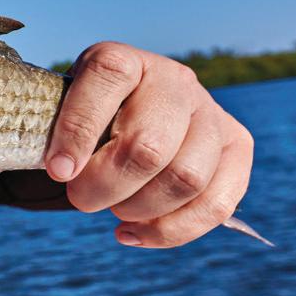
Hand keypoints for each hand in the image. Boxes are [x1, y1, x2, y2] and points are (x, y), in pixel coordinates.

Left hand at [44, 42, 253, 248]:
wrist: (126, 119)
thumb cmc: (85, 123)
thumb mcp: (61, 114)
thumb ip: (61, 133)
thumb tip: (66, 171)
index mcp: (125, 61)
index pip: (108, 78)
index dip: (78, 129)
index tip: (58, 171)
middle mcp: (174, 80)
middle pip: (149, 146)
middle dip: (107, 185)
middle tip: (82, 197)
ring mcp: (211, 112)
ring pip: (186, 178)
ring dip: (139, 209)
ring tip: (114, 210)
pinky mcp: (237, 147)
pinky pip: (216, 204)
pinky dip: (170, 231)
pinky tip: (132, 234)